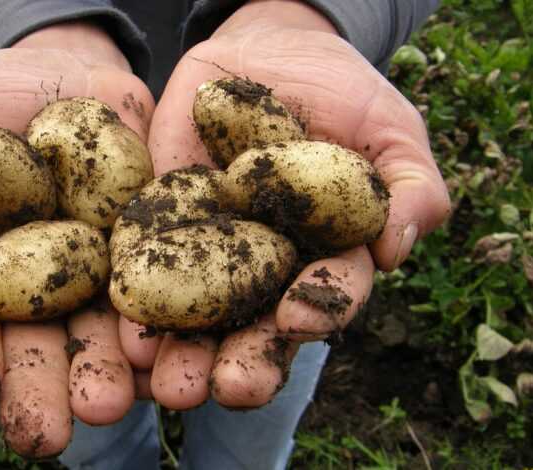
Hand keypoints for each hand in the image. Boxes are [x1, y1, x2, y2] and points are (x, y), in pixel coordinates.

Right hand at [0, 22, 153, 457]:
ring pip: (104, 330)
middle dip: (41, 386)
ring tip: (115, 407)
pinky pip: (164, 288)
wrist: (69, 73)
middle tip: (47, 435)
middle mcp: (40, 279)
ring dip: (110, 372)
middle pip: (38, 341)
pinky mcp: (153, 245)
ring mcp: (100, 267)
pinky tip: (172, 359)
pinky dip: (168, 324)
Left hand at [119, 0, 449, 409]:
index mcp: (325, 259)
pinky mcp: (161, 223)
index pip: (326, 296)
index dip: (316, 309)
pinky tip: (122, 329)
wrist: (269, 50)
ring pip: (197, 315)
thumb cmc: (344, 94)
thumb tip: (396, 249)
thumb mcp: (390, 129)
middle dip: (244, 360)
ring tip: (167, 385)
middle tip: (227, 388)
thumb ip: (410, 187)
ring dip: (183, 353)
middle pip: (256, 326)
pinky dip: (134, 298)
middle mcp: (265, 269)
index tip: (296, 317)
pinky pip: (144, 263)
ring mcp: (209, 250)